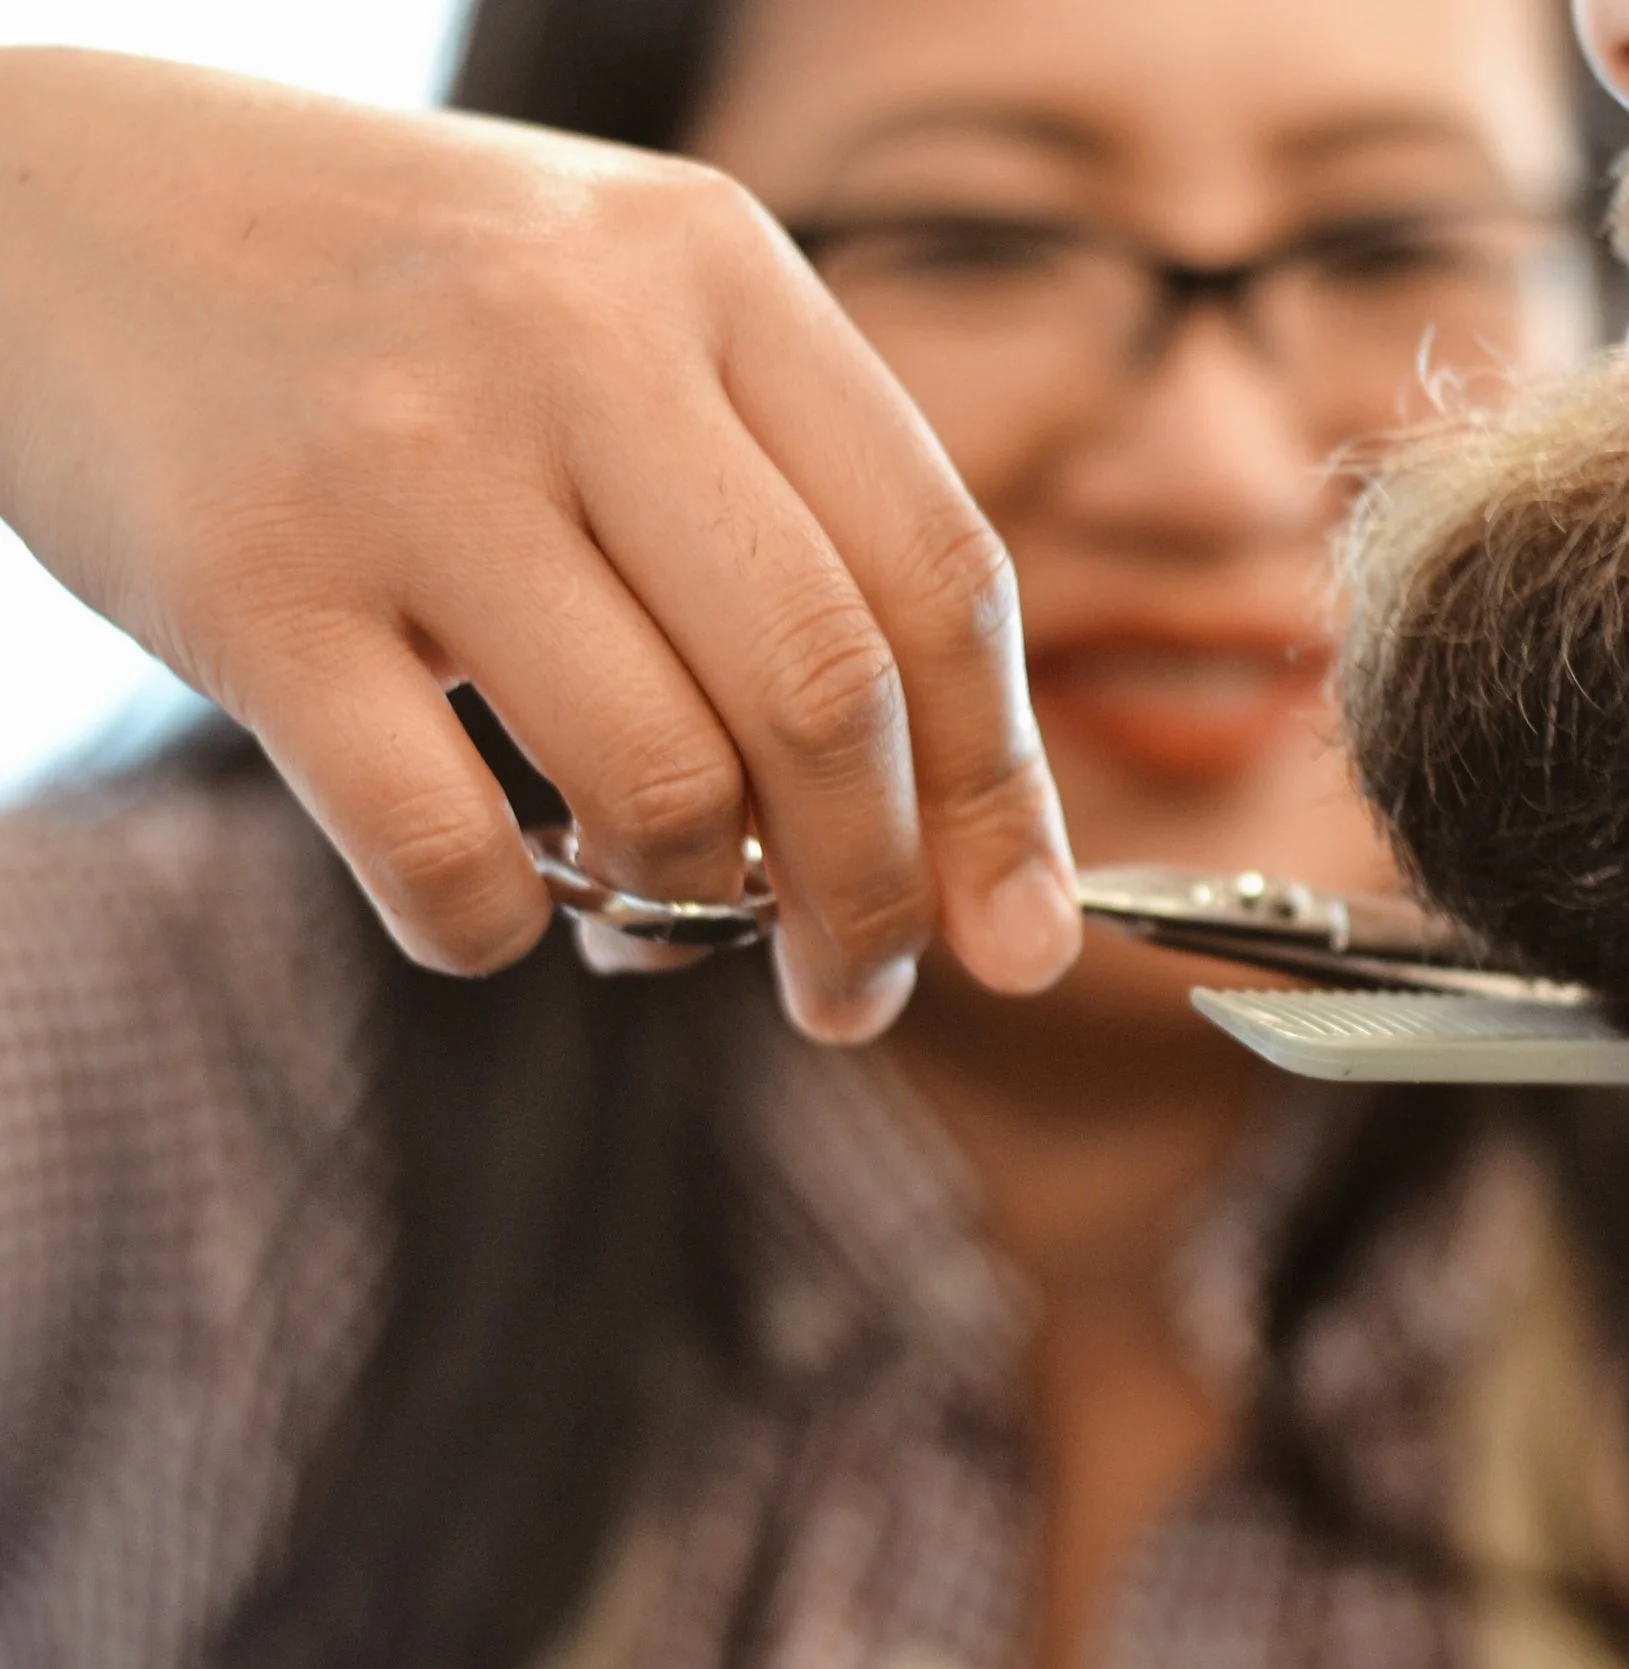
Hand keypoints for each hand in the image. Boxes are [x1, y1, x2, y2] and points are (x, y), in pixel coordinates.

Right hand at [0, 48, 1079, 1038]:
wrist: (46, 200)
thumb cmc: (396, 311)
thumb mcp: (623, 327)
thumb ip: (784, 526)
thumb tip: (945, 840)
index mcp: (715, 272)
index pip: (942, 572)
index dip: (999, 787)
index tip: (1015, 929)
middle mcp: (580, 340)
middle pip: (825, 692)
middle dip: (874, 893)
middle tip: (851, 991)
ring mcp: (407, 453)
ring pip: (659, 780)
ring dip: (687, 908)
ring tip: (650, 913)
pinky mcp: (245, 579)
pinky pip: (443, 846)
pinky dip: (498, 928)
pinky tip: (494, 900)